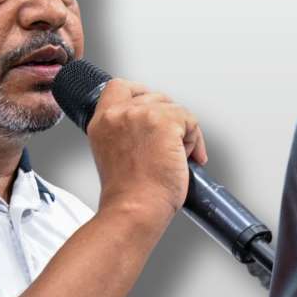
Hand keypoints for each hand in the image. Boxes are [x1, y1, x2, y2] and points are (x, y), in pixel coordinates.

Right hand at [87, 79, 207, 228]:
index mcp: (101, 122)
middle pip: (154, 97)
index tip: (153, 110)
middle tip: (169, 147)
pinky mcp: (164, 121)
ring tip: (175, 157)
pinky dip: (196, 140)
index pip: (118, 87)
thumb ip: (124, 132)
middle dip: (167, 119)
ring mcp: (141, 115)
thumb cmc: (127, 193)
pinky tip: (188, 159)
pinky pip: (191, 120)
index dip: (141, 94)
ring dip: (182, 132)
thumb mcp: (112, 153)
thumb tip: (150, 127)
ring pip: (174, 109)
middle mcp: (118, 114)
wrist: (134, 209)